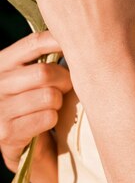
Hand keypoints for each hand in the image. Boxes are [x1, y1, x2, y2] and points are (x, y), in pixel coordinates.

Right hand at [0, 31, 70, 171]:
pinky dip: (54, 119)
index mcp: (2, 62)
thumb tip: (79, 36)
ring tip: (54, 105)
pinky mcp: (7, 133)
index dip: (59, 41)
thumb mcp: (33, 74)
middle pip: (44, 72)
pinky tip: (46, 122)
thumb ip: (46, 56)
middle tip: (66, 86)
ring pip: (49, 96)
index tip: (79, 43)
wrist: (24, 145)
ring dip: (59, 102)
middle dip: (64, 80)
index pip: (34, 43)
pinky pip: (47, 117)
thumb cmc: (35, 101)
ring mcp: (0, 109)